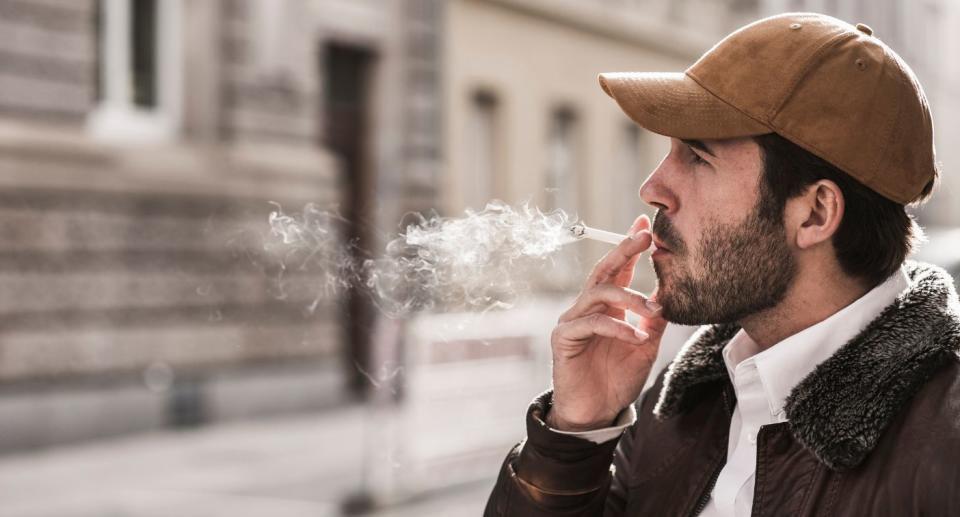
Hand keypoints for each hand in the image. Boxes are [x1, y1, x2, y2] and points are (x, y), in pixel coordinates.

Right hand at [547, 214, 666, 430]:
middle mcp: (588, 308)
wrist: (596, 413)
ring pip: (598, 293)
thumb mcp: (645, 348)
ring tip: (652, 311)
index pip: (618, 270)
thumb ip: (653, 322)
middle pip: (603, 271)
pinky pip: (592, 323)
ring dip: (629, 298)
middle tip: (644, 237)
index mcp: (608, 308)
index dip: (629, 247)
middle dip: (623, 250)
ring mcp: (573, 321)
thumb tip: (670, 294)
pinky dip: (618, 328)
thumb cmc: (617, 379)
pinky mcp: (563, 338)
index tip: (644, 225)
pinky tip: (636, 338)